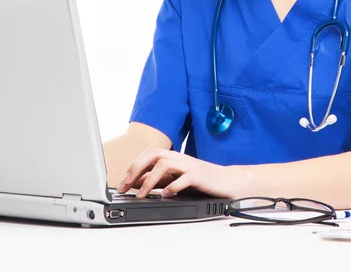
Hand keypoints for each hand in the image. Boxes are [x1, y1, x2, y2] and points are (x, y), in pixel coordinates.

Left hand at [116, 148, 246, 198]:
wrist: (227, 181)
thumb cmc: (202, 181)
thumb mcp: (176, 179)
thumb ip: (159, 180)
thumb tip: (137, 183)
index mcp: (173, 157)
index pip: (148, 155)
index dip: (133, 167)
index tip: (122, 184)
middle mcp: (179, 158)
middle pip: (153, 154)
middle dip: (137, 168)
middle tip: (127, 185)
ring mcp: (189, 165)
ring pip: (165, 164)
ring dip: (150, 179)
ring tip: (142, 195)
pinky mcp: (200, 175)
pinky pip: (184, 178)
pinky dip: (173, 186)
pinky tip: (166, 195)